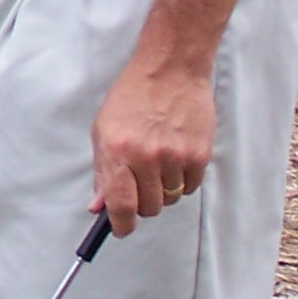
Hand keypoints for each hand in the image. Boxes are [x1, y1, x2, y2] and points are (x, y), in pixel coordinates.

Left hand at [89, 56, 215, 235]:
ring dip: (163, 187)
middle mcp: (146, 156)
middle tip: (141, 180)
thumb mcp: (104, 129)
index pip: (120, 204)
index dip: (120, 224)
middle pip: (149, 207)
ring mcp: (175, 156)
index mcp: (117, 149)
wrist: (170, 69)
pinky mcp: (199, 155)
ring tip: (159, 157)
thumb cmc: (132, 96)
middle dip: (143, 201)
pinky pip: (190, 187)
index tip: (121, 228)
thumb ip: (101, 171)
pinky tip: (176, 154)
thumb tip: (98, 207)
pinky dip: (182, 179)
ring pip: (170, 199)